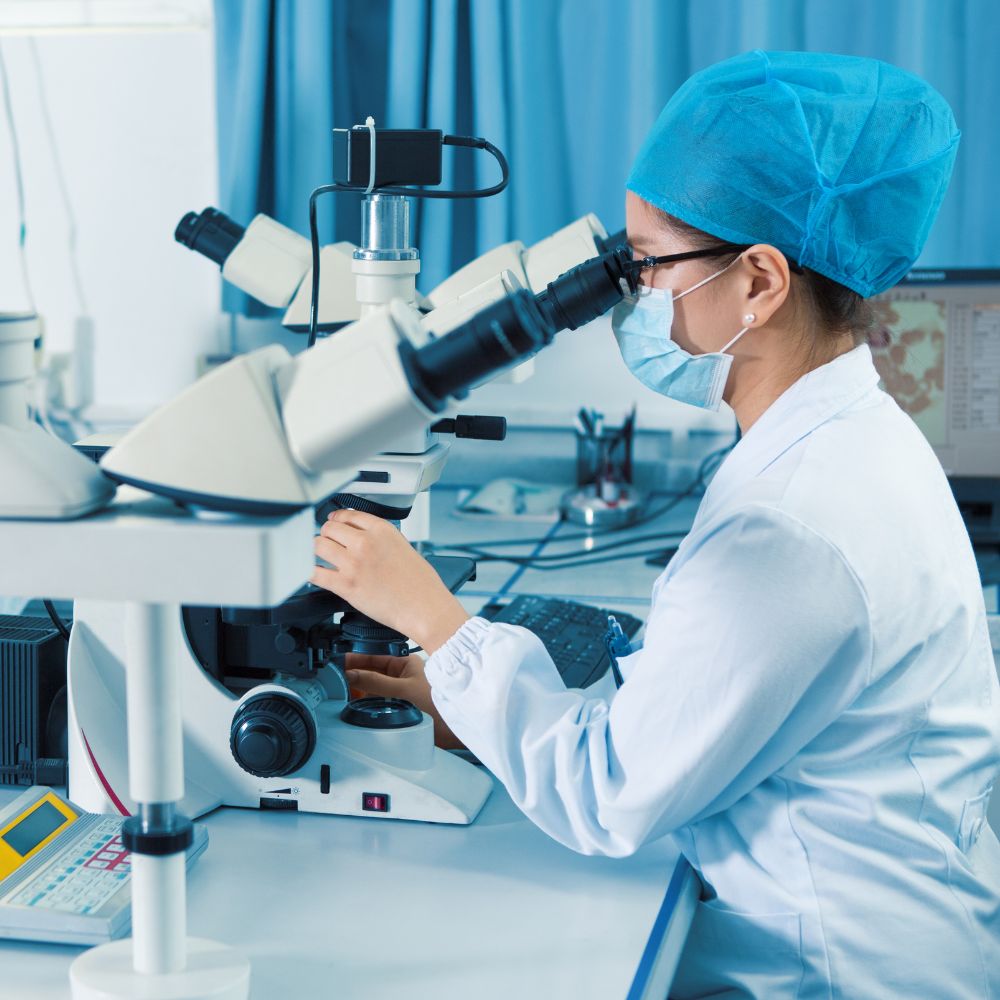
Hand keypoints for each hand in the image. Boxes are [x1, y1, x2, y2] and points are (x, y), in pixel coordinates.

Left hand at [311, 509, 468, 653]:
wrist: (424, 607)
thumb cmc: (421, 583)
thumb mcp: (403, 546)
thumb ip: (380, 538)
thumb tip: (361, 537)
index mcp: (381, 530)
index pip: (347, 514)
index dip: (337, 519)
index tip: (333, 522)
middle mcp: (365, 543)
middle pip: (329, 527)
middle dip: (326, 534)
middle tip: (328, 541)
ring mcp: (353, 563)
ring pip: (318, 545)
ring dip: (316, 550)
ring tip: (320, 556)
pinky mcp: (346, 585)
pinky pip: (314, 573)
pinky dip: (309, 572)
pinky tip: (312, 572)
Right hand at [344, 653, 464, 749]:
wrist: (455, 731)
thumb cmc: (440, 704)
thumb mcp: (405, 691)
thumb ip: (376, 683)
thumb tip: (351, 675)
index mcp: (404, 663)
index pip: (372, 656)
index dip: (354, 659)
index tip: (336, 663)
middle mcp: (400, 675)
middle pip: (368, 672)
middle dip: (351, 676)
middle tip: (332, 680)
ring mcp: (397, 692)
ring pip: (370, 689)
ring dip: (356, 691)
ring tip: (339, 694)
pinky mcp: (396, 708)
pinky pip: (374, 703)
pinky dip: (363, 704)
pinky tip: (353, 707)